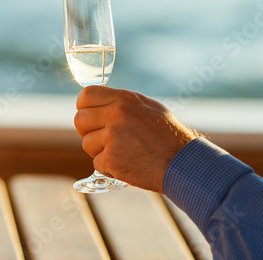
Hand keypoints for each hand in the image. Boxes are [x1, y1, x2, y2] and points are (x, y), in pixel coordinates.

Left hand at [74, 86, 196, 192]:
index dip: (84, 107)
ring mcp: (113, 136)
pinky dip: (109, 167)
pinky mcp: (112, 158)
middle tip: (102, 139)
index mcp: (124, 99)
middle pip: (79, 120)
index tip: (90, 116)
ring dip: (100, 151)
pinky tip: (127, 164)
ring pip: (86, 143)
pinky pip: (97, 163)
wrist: (183, 163)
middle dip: (88, 131)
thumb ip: (121, 104)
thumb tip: (99, 105)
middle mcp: (116, 114)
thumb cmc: (168, 137)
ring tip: (122, 152)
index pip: (86, 95)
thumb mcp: (147, 108)